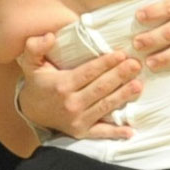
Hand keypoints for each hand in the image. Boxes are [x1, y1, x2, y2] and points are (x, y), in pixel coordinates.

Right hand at [13, 32, 140, 139]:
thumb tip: (49, 36)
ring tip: (138, 85)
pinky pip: (101, 133)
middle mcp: (71, 103)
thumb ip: (36, 47)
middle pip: (100, 88)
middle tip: (136, 65)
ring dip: (123, 96)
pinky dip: (116, 133)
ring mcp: (77, 120)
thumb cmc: (37, 83)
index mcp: (62, 85)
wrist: (31, 111)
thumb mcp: (31, 63)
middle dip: (119, 76)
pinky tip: (130, 130)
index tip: (121, 54)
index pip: (88, 72)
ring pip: (104, 106)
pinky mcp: (81, 132)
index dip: (106, 63)